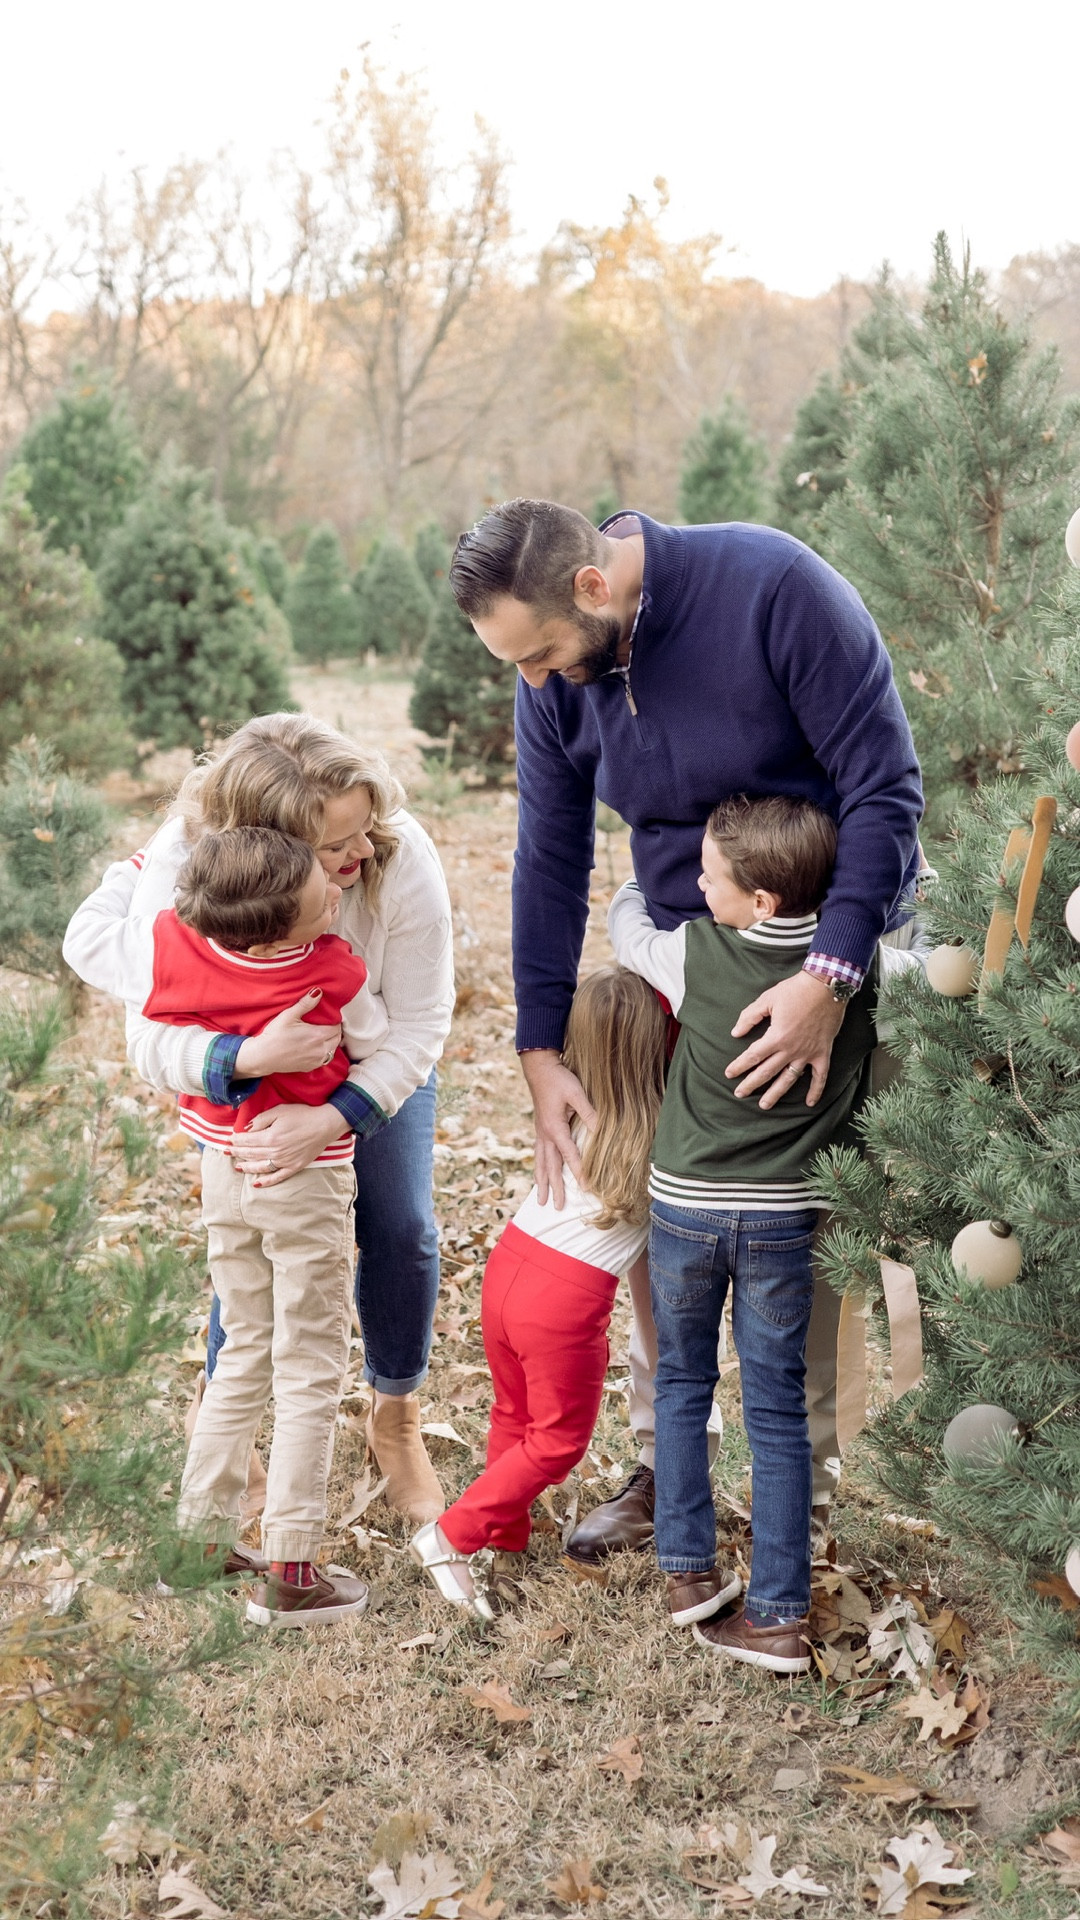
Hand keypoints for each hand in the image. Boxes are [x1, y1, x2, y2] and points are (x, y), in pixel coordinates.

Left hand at [232, 1104, 346, 1185]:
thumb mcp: (279, 1110)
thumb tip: (247, 1129)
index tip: (229, 1140)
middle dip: (236, 1152)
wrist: (325, 1124)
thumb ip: (261, 1119)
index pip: (247, 1140)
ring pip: (260, 1167)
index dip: (236, 1140)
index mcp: (270, 1137)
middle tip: (226, 1152)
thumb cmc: (302, 1115)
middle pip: (250, 1153)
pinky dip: (266, 1182)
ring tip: (237, 1167)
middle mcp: (275, 1152)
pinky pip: (277, 1177)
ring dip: (247, 1166)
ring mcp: (284, 1161)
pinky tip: (256, 1183)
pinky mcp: (294, 1167)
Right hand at [234, 991, 341, 1076]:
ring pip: (332, 1050)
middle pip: (337, 1039)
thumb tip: (318, 992)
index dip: (335, 1022)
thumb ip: (306, 1003)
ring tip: (322, 1035)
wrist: (263, 1056)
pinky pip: (324, 1059)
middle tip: (327, 1025)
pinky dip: (324, 1053)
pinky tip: (315, 1047)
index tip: (330, 1018)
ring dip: (330, 1042)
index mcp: (318, 1036)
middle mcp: (320, 1050)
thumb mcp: (289, 1015)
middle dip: (334, 1031)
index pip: (337, 1028)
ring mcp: (316, 1060)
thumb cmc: (274, 1035)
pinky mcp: (310, 1067)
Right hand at [519, 1050, 597, 1208]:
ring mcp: (540, 1132)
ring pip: (540, 1163)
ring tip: (540, 1200)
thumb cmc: (559, 1078)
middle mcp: (545, 1134)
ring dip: (541, 1182)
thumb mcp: (577, 1093)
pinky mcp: (540, 1128)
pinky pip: (538, 1154)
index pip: (569, 1155)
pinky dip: (539, 1168)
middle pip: (550, 1166)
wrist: (538, 1066)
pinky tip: (540, 1174)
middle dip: (554, 1188)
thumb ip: (589, 1112)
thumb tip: (602, 1131)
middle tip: (557, 1207)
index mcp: (555, 1128)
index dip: (579, 1172)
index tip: (587, 1189)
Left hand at [726, 969, 844, 1108]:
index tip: (729, 1074)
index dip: (739, 1066)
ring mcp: (807, 1053)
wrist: (826, 985)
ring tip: (764, 1105)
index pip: (752, 1056)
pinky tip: (810, 1103)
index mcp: (776, 1037)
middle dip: (751, 1084)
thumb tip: (735, 1032)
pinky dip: (816, 1090)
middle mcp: (790, 1049)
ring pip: (789, 1079)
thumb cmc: (796, 990)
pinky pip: (820, 1076)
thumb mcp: (767, 999)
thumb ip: (749, 1017)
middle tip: (739, 1094)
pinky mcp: (823, 1053)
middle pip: (767, 1072)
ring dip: (776, 1093)